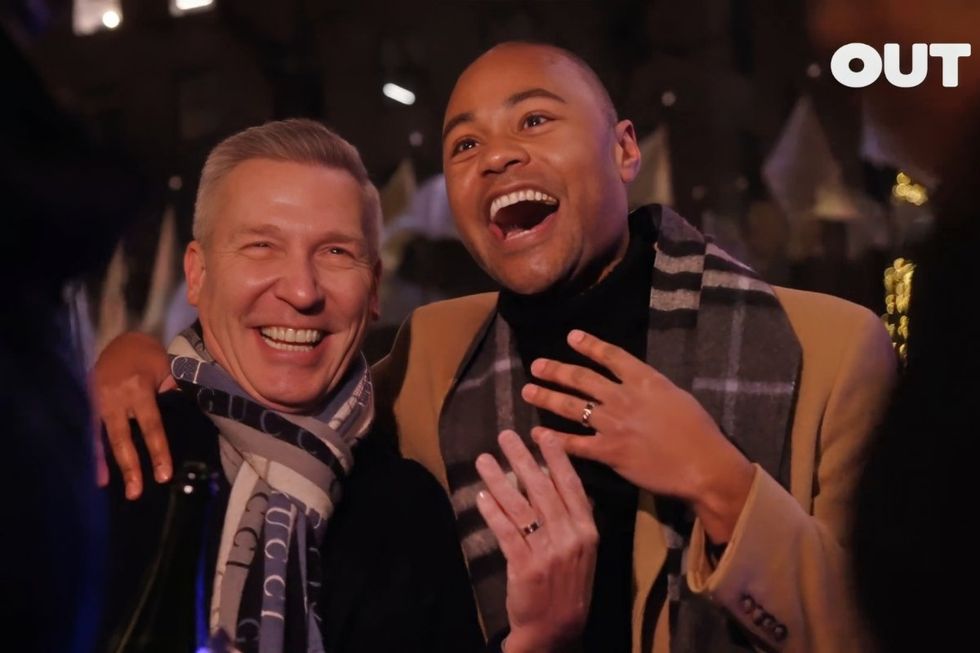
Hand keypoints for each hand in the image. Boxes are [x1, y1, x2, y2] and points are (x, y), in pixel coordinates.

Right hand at [91, 331, 174, 498]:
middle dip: (131, 466)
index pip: (151, 425)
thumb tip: (189, 417)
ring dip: (106, 464)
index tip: (163, 474)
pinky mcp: (87, 404)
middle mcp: (115, 398)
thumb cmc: (150, 357)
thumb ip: (174, 392)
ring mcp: (97, 401)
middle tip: (136, 493)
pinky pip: (89, 432)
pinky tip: (95, 474)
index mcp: (139, 388)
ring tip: (112, 489)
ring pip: (102, 438)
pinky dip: (92, 453)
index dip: (157, 450)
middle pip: (122, 437)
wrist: (121, 340)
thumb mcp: (168, 368)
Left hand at [475, 430, 597, 652]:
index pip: (571, 486)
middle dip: (522, 458)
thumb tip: (569, 485)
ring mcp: (548, 552)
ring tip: (484, 459)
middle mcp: (570, 537)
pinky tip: (481, 496)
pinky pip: (506, 532)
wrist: (557, 630)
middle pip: (543, 489)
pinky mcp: (525, 567)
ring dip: (499, 479)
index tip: (542, 434)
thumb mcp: (585, 553)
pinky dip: (493, 512)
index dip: (556, 458)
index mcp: (587, 531)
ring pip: (520, 506)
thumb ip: (577, 520)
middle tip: (505, 436)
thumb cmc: (569, 586)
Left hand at [522, 329, 754, 543]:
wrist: (703, 465)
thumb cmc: (699, 432)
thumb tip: (636, 383)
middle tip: (536, 365)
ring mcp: (613, 424)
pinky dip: (553, 439)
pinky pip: (574, 444)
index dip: (589, 345)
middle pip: (582, 379)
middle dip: (556, 370)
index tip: (571, 337)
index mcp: (644, 380)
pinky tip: (538, 434)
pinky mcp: (609, 451)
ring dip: (547, 397)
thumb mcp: (677, 397)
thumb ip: (652, 388)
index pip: (611, 356)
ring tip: (528, 391)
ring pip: (572, 407)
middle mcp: (623, 397)